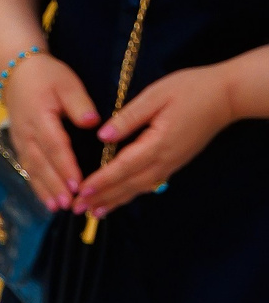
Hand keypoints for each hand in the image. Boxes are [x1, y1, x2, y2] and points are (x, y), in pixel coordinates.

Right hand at [0, 51, 100, 210]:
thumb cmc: (46, 77)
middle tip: (68, 202)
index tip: (77, 183)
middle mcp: (27, 134)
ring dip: (44, 190)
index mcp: (40, 117)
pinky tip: (46, 199)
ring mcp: (21, 142)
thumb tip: (93, 123)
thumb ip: (80, 104)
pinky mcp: (21, 146)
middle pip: (41, 164)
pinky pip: (28, 169)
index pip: (55, 146)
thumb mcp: (67, 83)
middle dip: (54, 185)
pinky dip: (37, 186)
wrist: (16, 74)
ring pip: (33, 170)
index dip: (65, 166)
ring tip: (56, 207)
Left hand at [74, 64, 238, 218]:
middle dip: (101, 198)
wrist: (227, 96)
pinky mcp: (174, 162)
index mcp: (158, 143)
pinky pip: (148, 184)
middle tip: (76, 210)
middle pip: (128, 184)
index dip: (101, 181)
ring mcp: (171, 163)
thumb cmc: (191, 89)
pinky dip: (130, 194)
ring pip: (138, 188)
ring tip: (92, 213)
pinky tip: (117, 200)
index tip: (81, 192)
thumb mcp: (156, 95)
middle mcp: (165, 159)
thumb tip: (102, 136)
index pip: (123, 167)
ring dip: (114, 201)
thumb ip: (128, 118)